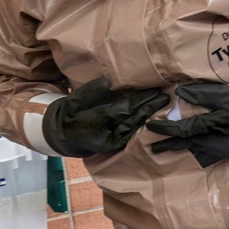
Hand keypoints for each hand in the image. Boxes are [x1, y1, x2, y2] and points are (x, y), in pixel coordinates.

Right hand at [43, 77, 168, 157]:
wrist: (64, 136)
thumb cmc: (69, 114)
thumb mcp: (73, 100)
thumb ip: (90, 92)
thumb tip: (107, 81)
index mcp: (95, 123)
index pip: (122, 110)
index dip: (139, 101)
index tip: (154, 91)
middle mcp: (107, 135)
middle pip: (133, 119)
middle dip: (150, 108)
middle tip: (165, 96)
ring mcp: (113, 143)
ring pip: (135, 128)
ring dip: (150, 116)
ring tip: (163, 105)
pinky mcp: (116, 146)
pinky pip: (133, 135)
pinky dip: (143, 126)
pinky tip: (154, 118)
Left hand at [146, 80, 228, 167]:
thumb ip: (205, 94)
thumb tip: (179, 93)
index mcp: (220, 127)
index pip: (188, 128)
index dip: (168, 128)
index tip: (151, 126)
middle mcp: (222, 144)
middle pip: (190, 144)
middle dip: (171, 145)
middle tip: (153, 148)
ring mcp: (227, 150)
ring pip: (198, 152)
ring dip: (182, 149)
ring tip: (166, 149)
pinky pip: (209, 155)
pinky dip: (196, 152)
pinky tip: (189, 150)